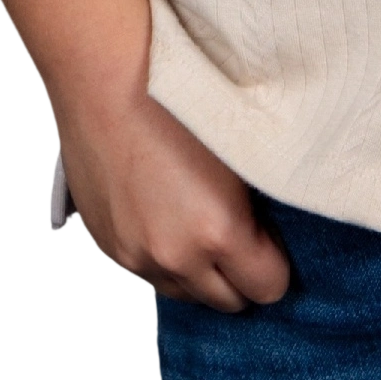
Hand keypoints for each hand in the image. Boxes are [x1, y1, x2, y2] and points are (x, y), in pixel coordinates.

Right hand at [53, 41, 292, 310]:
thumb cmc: (179, 100)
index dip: (274, 263)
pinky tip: (165, 216)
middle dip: (239, 273)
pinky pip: (149, 275)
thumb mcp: (242, 152)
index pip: (269, 289)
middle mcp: (176, 256)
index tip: (268, 236)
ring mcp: (137, 255)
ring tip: (197, 221)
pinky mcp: (108, 246)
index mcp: (218, 232)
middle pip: (228, 302)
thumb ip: (258, 206)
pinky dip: (163, 259)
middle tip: (238, 231)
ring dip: (199, 271)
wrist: (107, 77)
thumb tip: (271, 232)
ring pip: (186, 293)